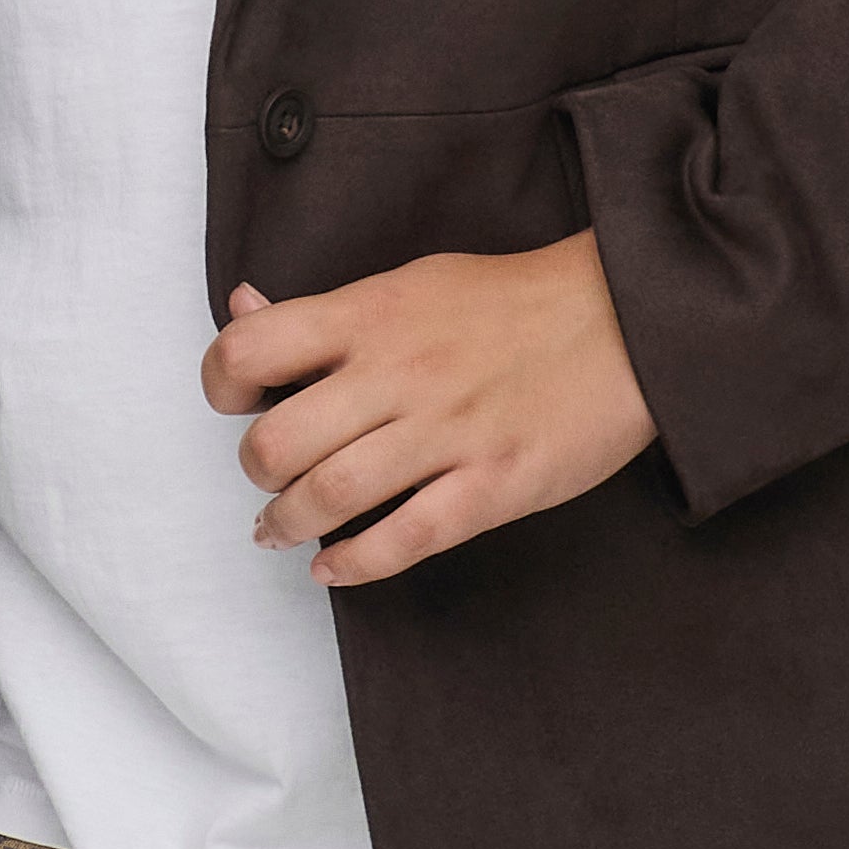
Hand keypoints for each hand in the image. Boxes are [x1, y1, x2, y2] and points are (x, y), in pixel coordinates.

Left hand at [203, 231, 656, 588]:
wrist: (625, 320)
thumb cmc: (512, 303)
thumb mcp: (411, 282)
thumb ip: (326, 312)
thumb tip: (242, 310)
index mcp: (371, 314)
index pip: (251, 349)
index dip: (222, 384)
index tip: (236, 403)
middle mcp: (398, 373)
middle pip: (277, 442)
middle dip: (257, 472)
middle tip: (271, 478)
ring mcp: (447, 433)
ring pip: (328, 497)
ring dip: (288, 524)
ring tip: (284, 528)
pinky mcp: (493, 486)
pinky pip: (403, 540)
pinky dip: (352, 564)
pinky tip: (333, 566)